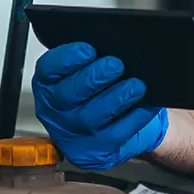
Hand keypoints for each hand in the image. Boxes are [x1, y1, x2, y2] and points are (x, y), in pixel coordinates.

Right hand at [30, 43, 167, 169]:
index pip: (48, 70)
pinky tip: (145, 106)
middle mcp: (54, 112)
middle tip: (115, 64)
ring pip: (90, 117)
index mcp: (49, 85)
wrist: (128, 120)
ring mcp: (72, 135)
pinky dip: (132, 119)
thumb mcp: (95, 68)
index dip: (66, 59)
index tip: (88, 49)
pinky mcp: (93, 153)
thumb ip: (94, 56)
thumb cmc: (108, 88)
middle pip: (67, 95)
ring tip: (135, 85)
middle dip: (93, 78)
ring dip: (115, 99)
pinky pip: (114, 136)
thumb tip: (110, 40)